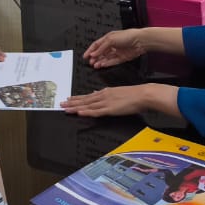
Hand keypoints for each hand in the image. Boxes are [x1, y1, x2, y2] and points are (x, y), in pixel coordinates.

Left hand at [61, 83, 177, 117]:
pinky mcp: (110, 109)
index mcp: (105, 92)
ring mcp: (106, 102)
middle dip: (72, 103)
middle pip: (84, 100)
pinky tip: (79, 112)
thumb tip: (96, 93)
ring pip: (87, 106)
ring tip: (66, 109)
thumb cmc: (133, 94)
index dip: (77, 98)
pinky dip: (87, 112)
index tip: (68, 99)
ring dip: (76, 107)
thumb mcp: (117, 92)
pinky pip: (96, 111)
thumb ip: (106, 93)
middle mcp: (103, 96)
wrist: (142, 94)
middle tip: (61, 104)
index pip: (88, 96)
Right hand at [83, 29, 146, 67]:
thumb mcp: (111, 39)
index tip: (85, 56)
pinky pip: (112, 61)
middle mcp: (112, 45)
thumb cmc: (127, 36)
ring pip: (106, 58)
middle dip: (95, 57)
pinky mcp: (122, 57)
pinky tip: (102, 65)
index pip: (97, 45)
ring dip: (100, 61)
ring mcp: (117, 51)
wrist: (140, 41)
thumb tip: (94, 53)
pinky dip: (107, 63)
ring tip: (95, 65)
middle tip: (90, 62)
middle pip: (101, 52)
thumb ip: (101, 48)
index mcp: (108, 38)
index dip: (90, 50)